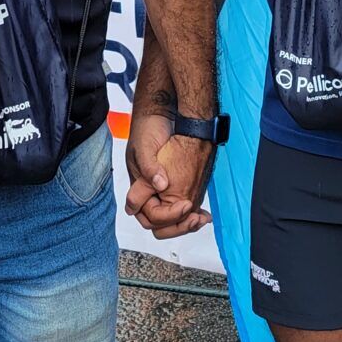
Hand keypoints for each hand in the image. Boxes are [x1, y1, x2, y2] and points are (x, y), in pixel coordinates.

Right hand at [125, 114, 212, 238]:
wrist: (159, 115)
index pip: (148, 216)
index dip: (166, 216)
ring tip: (202, 219)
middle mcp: (149, 193)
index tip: (185, 205)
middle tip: (195, 219)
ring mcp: (162, 191)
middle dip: (178, 226)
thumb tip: (160, 185)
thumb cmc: (147, 129)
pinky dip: (191, 214)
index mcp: (138, 187)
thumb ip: (149, 167)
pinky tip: (203, 213)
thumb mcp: (145, 147)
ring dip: (186, 223)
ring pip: (171, 220)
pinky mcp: (174, 187)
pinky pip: (180, 208)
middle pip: (159, 224)